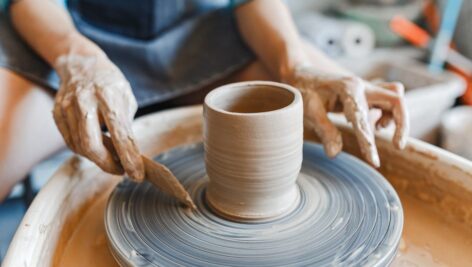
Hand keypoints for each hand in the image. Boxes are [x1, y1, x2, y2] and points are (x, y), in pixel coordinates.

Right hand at [53, 54, 144, 180]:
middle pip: (91, 145)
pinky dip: (84, 151)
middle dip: (108, 165)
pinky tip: (97, 148)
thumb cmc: (110, 83)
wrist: (81, 64)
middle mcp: (85, 101)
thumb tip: (130, 154)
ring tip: (112, 158)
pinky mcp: (57, 113)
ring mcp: (67, 107)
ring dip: (98, 159)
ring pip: (79, 146)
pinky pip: (70, 142)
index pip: (120, 133)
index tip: (137, 174)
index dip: (129, 157)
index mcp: (108, 95)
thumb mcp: (127, 97)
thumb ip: (126, 125)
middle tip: (122, 170)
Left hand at [285, 64, 408, 166]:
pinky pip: (388, 99)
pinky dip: (388, 113)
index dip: (368, 143)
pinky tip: (373, 123)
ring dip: (395, 116)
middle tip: (397, 146)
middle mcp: (361, 86)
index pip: (363, 119)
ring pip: (396, 97)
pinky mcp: (366, 92)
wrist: (301, 73)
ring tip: (378, 130)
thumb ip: (324, 131)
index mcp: (347, 89)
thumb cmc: (303, 90)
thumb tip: (335, 154)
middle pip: (396, 100)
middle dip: (402, 124)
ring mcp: (365, 87)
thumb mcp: (309, 110)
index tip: (374, 162)